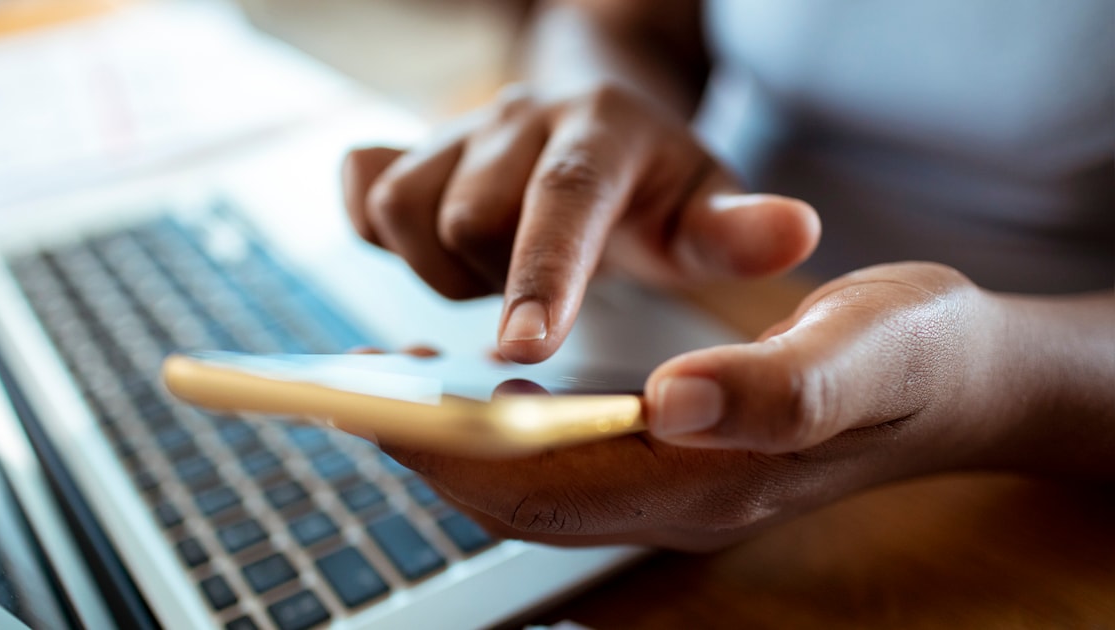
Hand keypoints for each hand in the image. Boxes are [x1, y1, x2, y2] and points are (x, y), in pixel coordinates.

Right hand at [342, 83, 819, 362]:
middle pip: (467, 214)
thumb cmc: (656, 193)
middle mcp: (522, 116)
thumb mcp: (705, 212)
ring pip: (404, 210)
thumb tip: (794, 232)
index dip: (539, 272)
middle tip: (541, 302)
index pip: (565, 196)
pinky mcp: (409, 148)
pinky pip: (363, 190)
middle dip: (496, 283)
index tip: (523, 350)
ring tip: (498, 278)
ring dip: (442, 270)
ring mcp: (458, 130)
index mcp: (604, 128)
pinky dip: (378, 234)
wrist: (599, 136)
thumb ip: (737, 233)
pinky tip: (435, 253)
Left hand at [384, 262, 1014, 549]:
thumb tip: (675, 398)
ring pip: (536, 487)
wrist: (956, 382)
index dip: (460, 456)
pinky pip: (563, 463)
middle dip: (432, 455)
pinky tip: (478, 391)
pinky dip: (504, 433)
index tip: (384, 410)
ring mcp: (676, 484)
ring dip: (458, 446)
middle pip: (526, 500)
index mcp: (715, 479)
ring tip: (392, 389)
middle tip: (356, 394)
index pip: (555, 488)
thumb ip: (779, 385)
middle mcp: (681, 497)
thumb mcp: (866, 352)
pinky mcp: (676, 458)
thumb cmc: (913, 358)